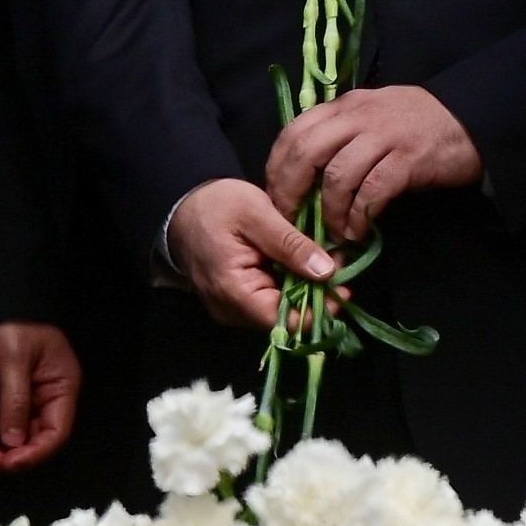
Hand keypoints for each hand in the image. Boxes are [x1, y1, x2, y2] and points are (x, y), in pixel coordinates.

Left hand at [0, 322, 79, 472]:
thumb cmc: (12, 321)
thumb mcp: (15, 357)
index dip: (36, 451)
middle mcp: (41, 400)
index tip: (11, 461)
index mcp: (60, 388)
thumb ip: (15, 401)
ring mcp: (16, 402)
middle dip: (7, 456)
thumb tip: (13, 442)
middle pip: (30, 440)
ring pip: (6, 438)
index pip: (55, 431)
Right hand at [170, 177, 338, 330]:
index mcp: (233, 292)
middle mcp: (231, 311)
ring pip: (279, 310)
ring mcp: (233, 309)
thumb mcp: (256, 213)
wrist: (181, 205)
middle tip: (340, 264)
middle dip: (316, 293)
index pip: (284, 320)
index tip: (344, 284)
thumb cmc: (215, 205)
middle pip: (284, 318)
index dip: (319, 308)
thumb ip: (291, 244)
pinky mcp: (237, 300)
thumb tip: (328, 271)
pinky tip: (303, 263)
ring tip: (326, 259)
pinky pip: (269, 300)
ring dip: (305, 288)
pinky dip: (289, 284)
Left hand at [265, 84, 480, 244]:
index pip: (293, 131)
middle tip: (292, 220)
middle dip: (291, 190)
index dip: (278, 167)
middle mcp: (358, 116)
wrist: (471, 119)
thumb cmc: (416, 123)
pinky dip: (359, 215)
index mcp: (344, 106)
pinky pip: (372, 191)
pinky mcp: (408, 159)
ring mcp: (384, 136)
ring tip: (333, 232)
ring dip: (329, 210)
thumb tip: (304, 175)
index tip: (276, 197)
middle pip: (306, 151)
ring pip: (337, 175)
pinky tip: (358, 232)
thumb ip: (340, 136)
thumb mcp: (371, 117)